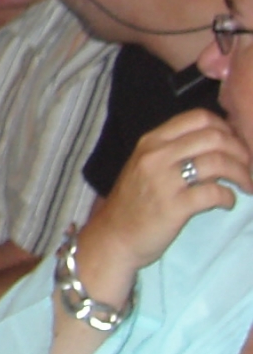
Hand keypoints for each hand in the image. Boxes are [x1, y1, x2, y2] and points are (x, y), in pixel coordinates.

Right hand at [82, 108, 250, 292]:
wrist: (113, 236)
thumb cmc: (134, 202)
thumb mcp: (146, 165)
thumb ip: (174, 151)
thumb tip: (219, 142)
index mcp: (151, 141)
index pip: (198, 117)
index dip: (226, 128)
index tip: (234, 145)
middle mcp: (156, 155)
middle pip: (214, 137)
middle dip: (240, 151)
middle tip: (247, 166)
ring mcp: (164, 180)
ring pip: (218, 162)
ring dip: (241, 174)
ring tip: (246, 186)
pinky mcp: (174, 206)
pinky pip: (214, 193)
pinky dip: (229, 197)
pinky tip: (227, 203)